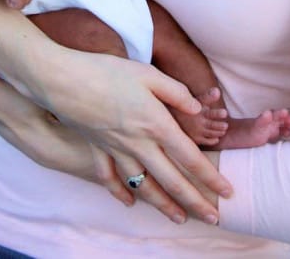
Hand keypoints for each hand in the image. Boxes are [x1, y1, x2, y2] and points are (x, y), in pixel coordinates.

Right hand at [36, 47, 232, 222]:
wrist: (63, 80)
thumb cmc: (107, 71)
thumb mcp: (147, 73)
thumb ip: (175, 92)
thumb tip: (196, 108)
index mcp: (155, 123)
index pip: (190, 157)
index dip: (210, 177)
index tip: (227, 191)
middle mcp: (138, 144)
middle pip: (171, 180)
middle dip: (194, 202)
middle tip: (213, 218)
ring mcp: (115, 150)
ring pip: (144, 186)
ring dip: (163, 205)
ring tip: (179, 218)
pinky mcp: (96, 149)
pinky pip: (110, 179)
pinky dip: (121, 193)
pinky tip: (130, 203)